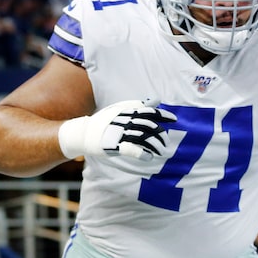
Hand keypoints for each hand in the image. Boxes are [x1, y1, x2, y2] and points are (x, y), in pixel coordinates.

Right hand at [59, 98, 176, 161]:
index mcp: (127, 111)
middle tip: (166, 143)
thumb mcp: (121, 109)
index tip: (174, 120)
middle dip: (160, 135)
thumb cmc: (104, 121)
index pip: (150, 112)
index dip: (163, 116)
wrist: (83, 132)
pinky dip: (142, 154)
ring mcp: (119, 133)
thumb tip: (157, 99)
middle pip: (149, 126)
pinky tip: (149, 158)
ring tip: (161, 152)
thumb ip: (139, 105)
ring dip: (155, 146)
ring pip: (143, 138)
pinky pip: (132, 149)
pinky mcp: (114, 145)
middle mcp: (125, 120)